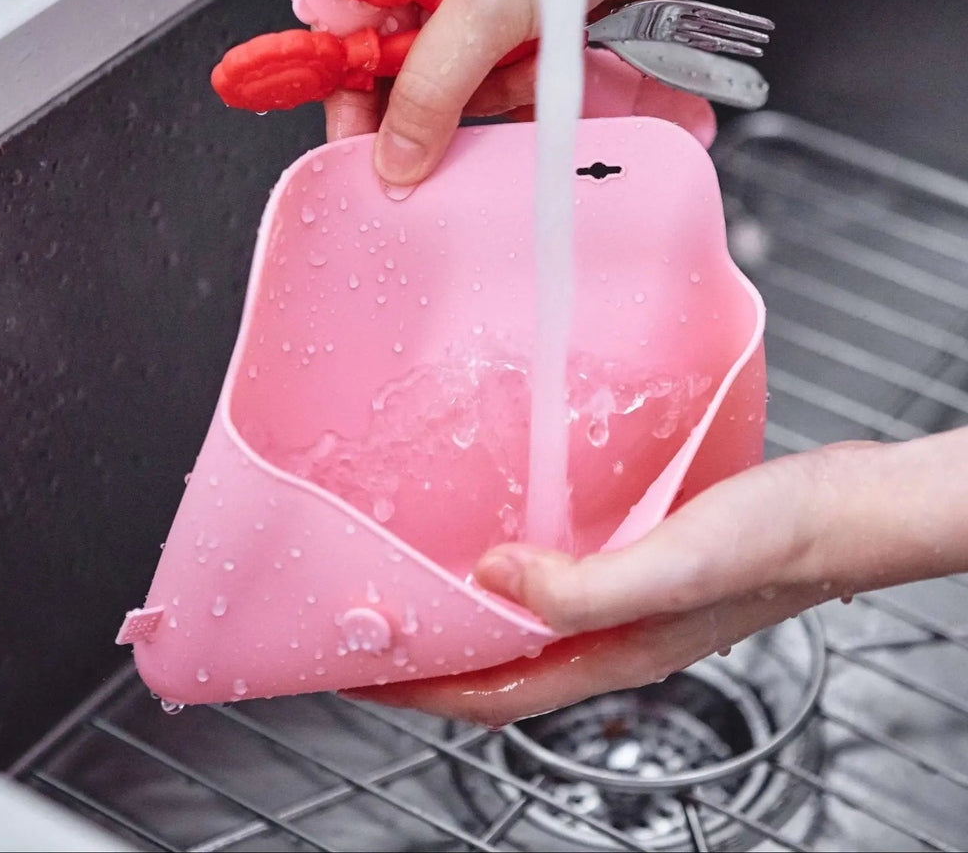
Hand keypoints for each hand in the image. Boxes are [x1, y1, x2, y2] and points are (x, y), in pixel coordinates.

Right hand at [325, 0, 731, 193]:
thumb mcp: (485, 2)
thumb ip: (432, 88)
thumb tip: (395, 152)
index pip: (346, 24)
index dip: (347, 88)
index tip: (356, 144)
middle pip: (400, 60)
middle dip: (421, 102)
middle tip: (421, 149)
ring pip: (454, 77)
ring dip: (480, 96)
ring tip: (509, 81)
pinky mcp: (524, 21)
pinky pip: (500, 78)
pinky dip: (516, 90)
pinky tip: (535, 78)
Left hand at [347, 427, 967, 726]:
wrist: (845, 510)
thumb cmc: (779, 542)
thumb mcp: (676, 567)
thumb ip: (585, 588)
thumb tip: (490, 580)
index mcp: (614, 656)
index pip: (493, 694)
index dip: (421, 691)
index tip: (360, 672)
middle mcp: (614, 639)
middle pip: (502, 667)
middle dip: (434, 659)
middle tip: (376, 628)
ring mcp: (630, 604)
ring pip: (529, 627)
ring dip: (472, 616)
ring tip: (422, 586)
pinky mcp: (643, 563)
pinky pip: (560, 582)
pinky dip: (518, 574)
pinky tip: (508, 535)